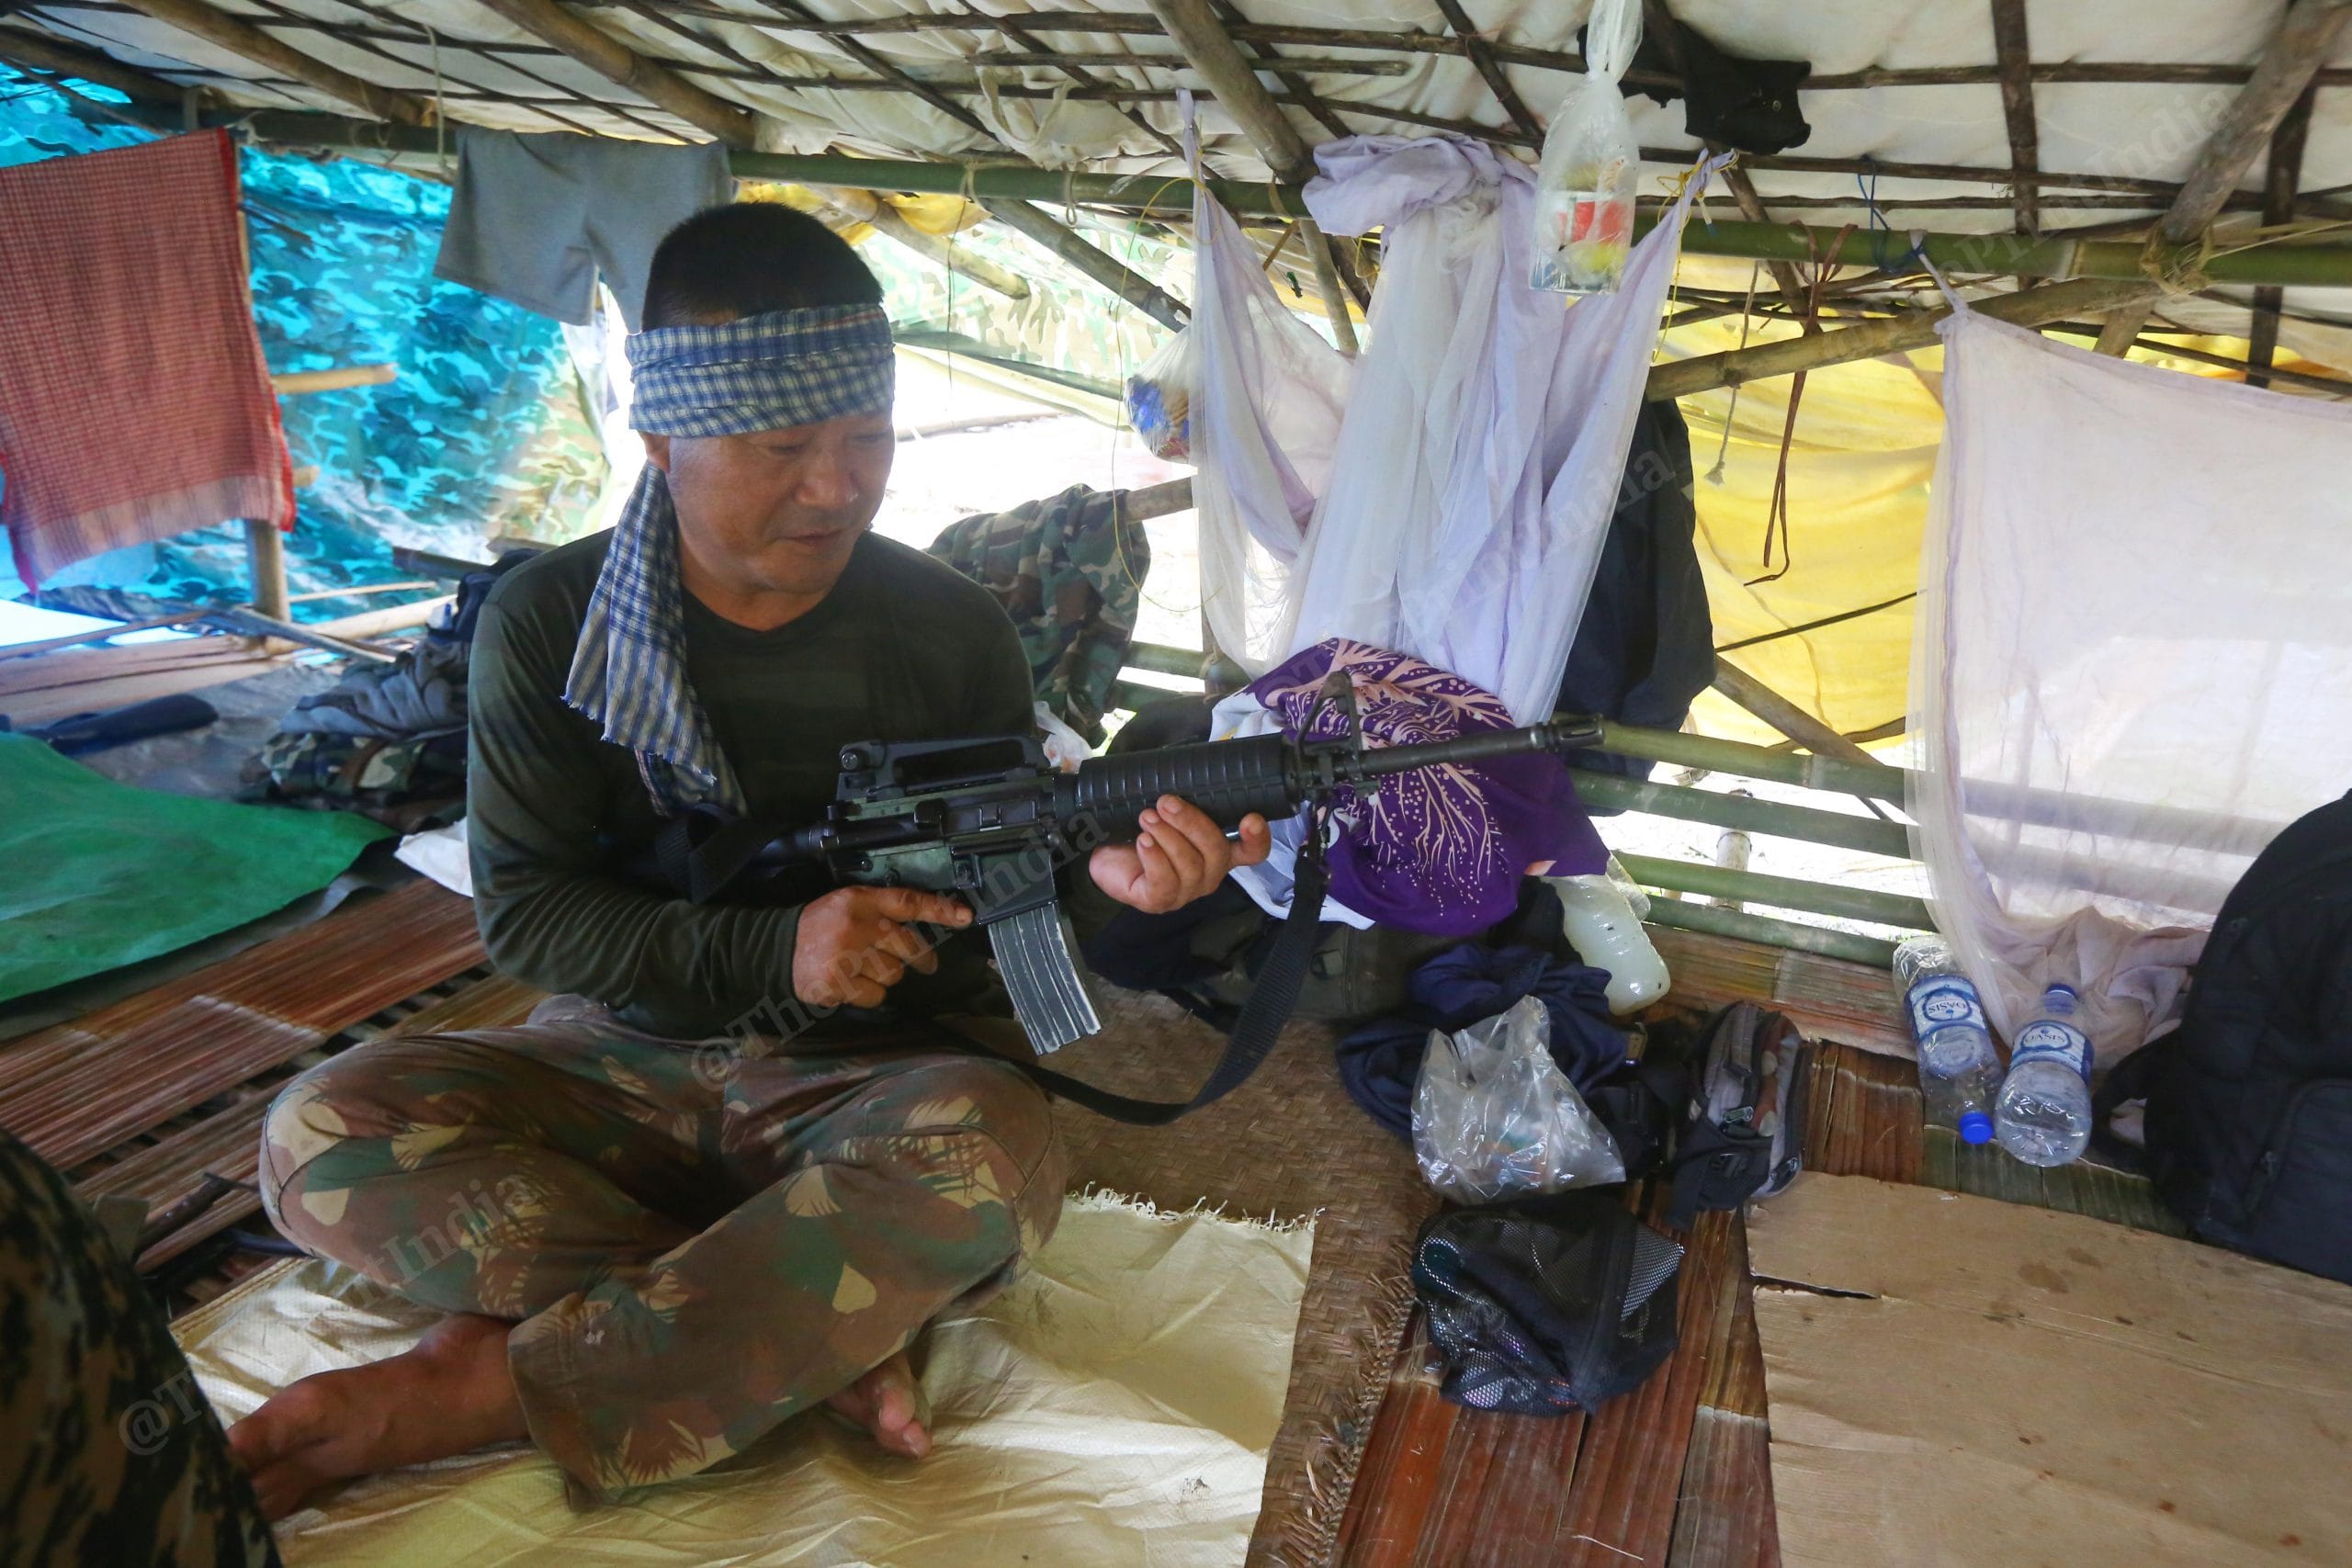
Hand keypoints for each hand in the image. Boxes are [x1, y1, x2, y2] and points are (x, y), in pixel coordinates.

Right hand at [794, 886, 971, 1008]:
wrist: (777, 949)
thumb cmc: (821, 926)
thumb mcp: (848, 904)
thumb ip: (882, 912)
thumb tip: (923, 931)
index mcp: (860, 901)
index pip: (907, 901)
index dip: (940, 909)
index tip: (966, 917)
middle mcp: (856, 926)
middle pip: (908, 946)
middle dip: (921, 958)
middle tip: (927, 964)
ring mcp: (847, 956)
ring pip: (894, 974)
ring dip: (885, 976)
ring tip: (862, 969)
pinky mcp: (838, 984)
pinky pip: (875, 996)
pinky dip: (867, 994)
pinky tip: (849, 984)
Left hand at [1089, 795, 1272, 914]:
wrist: (1102, 854)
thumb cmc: (1139, 830)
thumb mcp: (1166, 811)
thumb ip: (1186, 799)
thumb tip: (1188, 769)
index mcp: (1218, 850)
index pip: (1252, 852)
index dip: (1258, 838)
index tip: (1251, 817)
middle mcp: (1208, 873)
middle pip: (1217, 851)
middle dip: (1192, 823)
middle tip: (1165, 803)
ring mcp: (1186, 891)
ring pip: (1191, 866)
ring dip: (1167, 836)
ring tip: (1146, 817)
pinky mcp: (1160, 901)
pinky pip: (1165, 882)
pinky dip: (1154, 857)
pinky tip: (1143, 842)